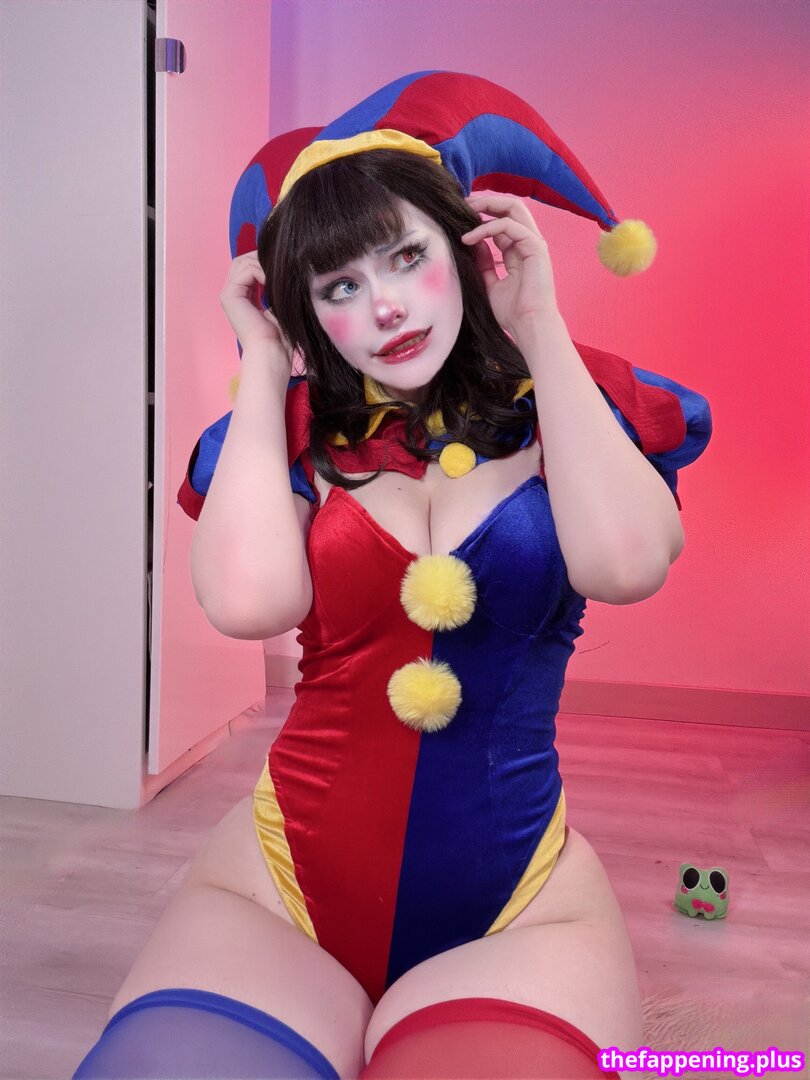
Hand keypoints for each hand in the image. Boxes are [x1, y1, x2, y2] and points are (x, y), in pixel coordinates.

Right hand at [219, 251, 292, 360]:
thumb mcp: (278, 304)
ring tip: (278, 275)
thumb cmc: (279, 334)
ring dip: (263, 264)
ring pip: (243, 262)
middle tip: (280, 265)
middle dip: (261, 258)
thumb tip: (283, 267)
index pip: (248, 267)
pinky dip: (262, 271)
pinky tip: (274, 281)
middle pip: (242, 261)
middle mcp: (232, 294)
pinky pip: (246, 271)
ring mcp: (228, 294)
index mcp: (242, 297)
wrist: (272, 350)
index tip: (282, 267)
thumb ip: (274, 286)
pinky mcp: (229, 295)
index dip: (264, 262)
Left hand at [461, 194, 559, 338]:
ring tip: (465, 210)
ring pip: (513, 208)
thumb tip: (471, 242)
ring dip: (487, 205)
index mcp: (520, 250)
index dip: (483, 214)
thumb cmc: (513, 313)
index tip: (460, 215)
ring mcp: (534, 243)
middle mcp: (529, 242)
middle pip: (511, 207)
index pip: (503, 220)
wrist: (529, 326)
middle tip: (463, 203)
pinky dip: (487, 228)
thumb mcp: (490, 283)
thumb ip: (483, 262)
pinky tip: (469, 239)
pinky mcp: (535, 248)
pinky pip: (509, 226)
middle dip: (486, 201)